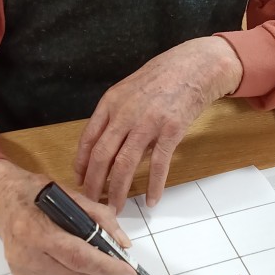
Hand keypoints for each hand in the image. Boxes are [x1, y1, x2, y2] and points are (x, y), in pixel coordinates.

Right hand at [0, 159, 136, 274]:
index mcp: (36, 229)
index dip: (107, 268)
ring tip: (98, 259)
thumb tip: (123, 243)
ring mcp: (22, 269)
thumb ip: (98, 216)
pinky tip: (71, 258)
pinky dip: (72, 273)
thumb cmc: (35, 193)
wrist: (0, 201)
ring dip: (89, 274)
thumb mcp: (68, 194)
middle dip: (104, 274)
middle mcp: (26, 254)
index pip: (78, 256)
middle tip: (123, 270)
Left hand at [74, 36, 242, 211]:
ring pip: (125, 164)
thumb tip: (107, 145)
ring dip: (118, 190)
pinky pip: (159, 165)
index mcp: (111, 102)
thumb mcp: (129, 89)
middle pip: (102, 155)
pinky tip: (152, 200)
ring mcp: (148, 123)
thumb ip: (116, 115)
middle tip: (91, 201)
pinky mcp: (171, 131)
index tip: (79, 179)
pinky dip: (155, 186)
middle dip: (94, 183)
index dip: (81, 163)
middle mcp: (125, 114)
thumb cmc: (162, 76)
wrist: (194, 66)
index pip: (88, 138)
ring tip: (115, 208)